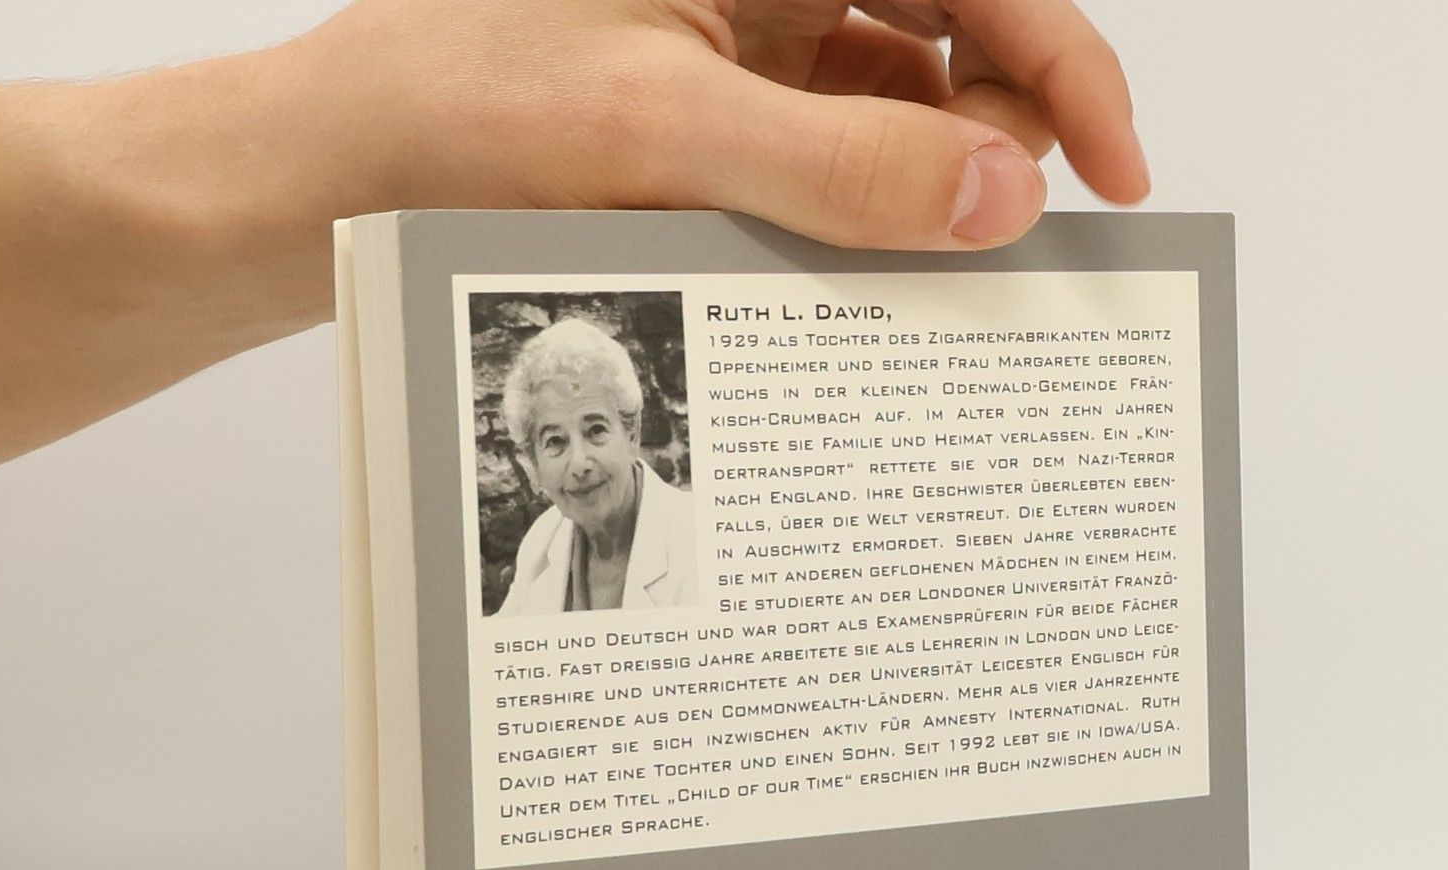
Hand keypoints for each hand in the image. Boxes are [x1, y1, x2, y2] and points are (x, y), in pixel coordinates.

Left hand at [262, 0, 1148, 250]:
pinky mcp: (710, 90)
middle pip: (955, 15)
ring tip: (932, 266)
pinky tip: (866, 261)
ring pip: (899, 81)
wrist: (328, 174)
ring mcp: (738, 19)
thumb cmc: (454, 109)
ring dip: (934, 167)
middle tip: (1000, 237)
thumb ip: (846, 159)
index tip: (1119, 173)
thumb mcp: (663, 134)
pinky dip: (865, 194)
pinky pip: (831, 133)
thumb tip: (1006, 192)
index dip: (1067, 62)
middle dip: (1002, 120)